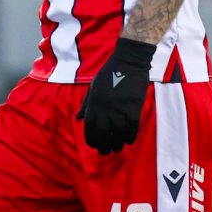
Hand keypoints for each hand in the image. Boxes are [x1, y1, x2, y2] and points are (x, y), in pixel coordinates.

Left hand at [77, 37, 155, 154]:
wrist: (129, 60)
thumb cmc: (110, 72)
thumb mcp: (93, 86)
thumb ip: (86, 104)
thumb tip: (78, 118)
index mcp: (94, 102)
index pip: (90, 127)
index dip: (91, 139)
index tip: (94, 145)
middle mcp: (105, 108)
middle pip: (103, 134)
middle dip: (103, 145)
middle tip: (106, 151)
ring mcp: (119, 108)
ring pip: (118, 134)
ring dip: (117, 144)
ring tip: (117, 147)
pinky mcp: (133, 108)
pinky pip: (132, 128)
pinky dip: (130, 136)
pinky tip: (129, 140)